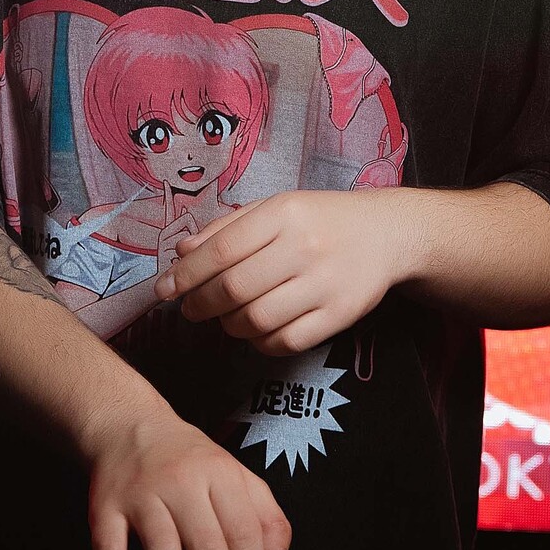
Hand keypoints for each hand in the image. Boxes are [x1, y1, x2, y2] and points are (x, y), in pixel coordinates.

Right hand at [86, 405, 290, 549]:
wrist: (127, 423)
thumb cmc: (185, 458)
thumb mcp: (236, 475)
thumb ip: (267, 519)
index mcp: (218, 474)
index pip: (244, 530)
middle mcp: (180, 482)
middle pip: (206, 543)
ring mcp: (141, 494)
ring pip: (160, 548)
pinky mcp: (105, 507)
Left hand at [152, 189, 402, 355]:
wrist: (385, 234)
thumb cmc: (321, 219)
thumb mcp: (276, 208)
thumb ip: (227, 228)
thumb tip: (182, 251)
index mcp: (284, 214)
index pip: (222, 250)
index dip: (185, 275)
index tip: (163, 289)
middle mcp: (304, 247)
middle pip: (234, 289)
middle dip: (200, 304)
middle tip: (190, 309)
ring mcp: (324, 284)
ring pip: (257, 320)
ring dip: (229, 325)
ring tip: (226, 317)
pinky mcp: (340, 315)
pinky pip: (286, 341)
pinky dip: (261, 342)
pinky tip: (257, 329)